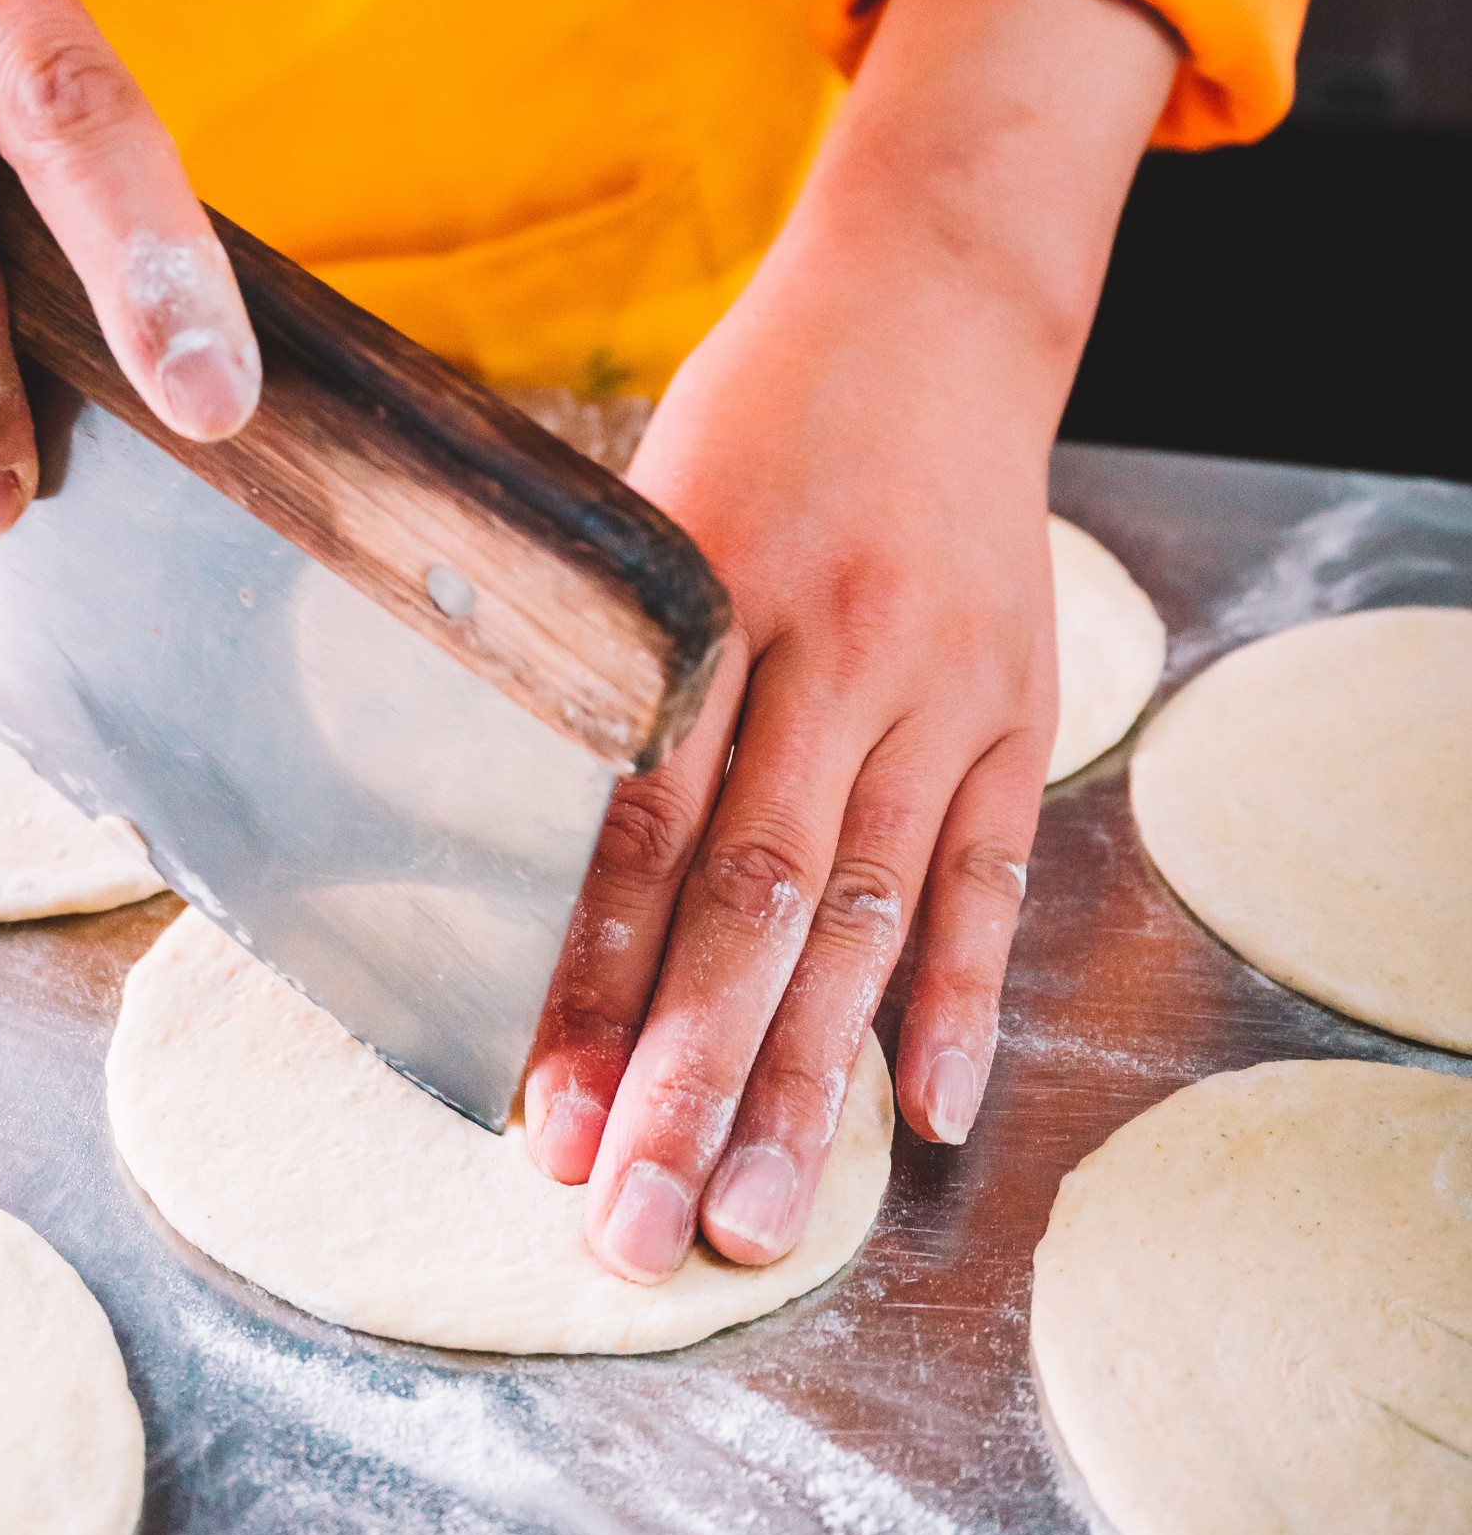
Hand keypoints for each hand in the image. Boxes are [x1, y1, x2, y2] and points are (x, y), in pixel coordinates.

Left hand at [524, 0, 1175, 1279]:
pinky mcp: (1018, 703)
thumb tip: (515, 861)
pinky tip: (933, 1115)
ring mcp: (942, 684)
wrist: (932, 302)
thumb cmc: (753, 411)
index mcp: (709, 591)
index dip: (591, 980)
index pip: (638, 822)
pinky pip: (988, 872)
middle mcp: (836, 649)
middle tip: (633, 1231)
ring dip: (812, 1079)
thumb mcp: (646, 506)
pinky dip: (962, 996)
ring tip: (761, 1223)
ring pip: (867, 912)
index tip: (544, 1118)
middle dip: (687, 1079)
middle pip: (752, 897)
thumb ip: (603, 672)